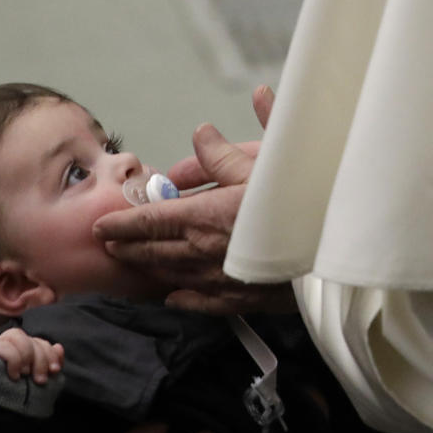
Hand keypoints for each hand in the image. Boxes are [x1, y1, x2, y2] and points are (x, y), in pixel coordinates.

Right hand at [0, 328, 63, 383]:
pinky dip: (14, 360)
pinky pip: (3, 346)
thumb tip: (59, 347)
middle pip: (30, 338)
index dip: (50, 353)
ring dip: (26, 355)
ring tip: (24, 375)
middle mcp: (8, 345)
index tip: (55, 370)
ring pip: (16, 334)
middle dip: (40, 359)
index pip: (39, 342)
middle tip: (40, 380)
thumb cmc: (15, 398)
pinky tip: (14, 376)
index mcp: (21, 351)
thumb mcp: (36, 383)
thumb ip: (47, 365)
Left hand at [94, 87, 292, 314]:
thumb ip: (225, 152)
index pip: (150, 221)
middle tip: (108, 243)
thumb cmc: (296, 206)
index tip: (101, 224)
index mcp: (204, 216)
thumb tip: (201, 130)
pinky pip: (203, 302)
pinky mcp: (241, 300)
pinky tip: (173, 297)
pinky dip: (183, 297)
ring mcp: (220, 281)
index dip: (123, 223)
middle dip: (129, 246)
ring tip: (133, 264)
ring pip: (173, 275)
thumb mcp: (262, 167)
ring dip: (149, 268)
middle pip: (155, 251)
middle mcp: (205, 251)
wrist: (332, 256)